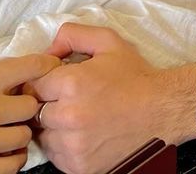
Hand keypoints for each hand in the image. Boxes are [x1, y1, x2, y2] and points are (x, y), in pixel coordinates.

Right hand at [0, 54, 60, 173]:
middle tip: (9, 113)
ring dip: (16, 138)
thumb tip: (31, 74)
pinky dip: (7, 162)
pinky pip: (14, 166)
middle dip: (24, 110)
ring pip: (25, 137)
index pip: (31, 67)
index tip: (52, 68)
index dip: (45, 67)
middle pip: (32, 106)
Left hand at [32, 23, 195, 173]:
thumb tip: (48, 50)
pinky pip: (55, 156)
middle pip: (34, 111)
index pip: (32, 84)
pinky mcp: (80, 166)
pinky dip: (63, 145)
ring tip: (75, 116)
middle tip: (66, 98)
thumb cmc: (135, 76)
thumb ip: (72, 35)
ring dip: (52, 126)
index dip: (44, 81)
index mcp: (72, 83)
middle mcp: (69, 117)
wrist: (163, 110)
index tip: (57, 81)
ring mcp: (74, 145)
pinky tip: (81, 133)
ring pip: (43, 135)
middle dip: (46, 102)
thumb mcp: (107, 41)